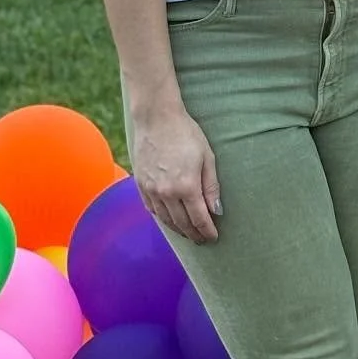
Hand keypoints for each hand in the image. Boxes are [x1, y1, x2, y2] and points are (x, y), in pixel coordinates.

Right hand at [130, 106, 221, 243]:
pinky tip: (170, 220)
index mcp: (186, 186)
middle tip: (202, 239)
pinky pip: (152, 209)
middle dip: (194, 234)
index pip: (199, 219)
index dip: (207, 231)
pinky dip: (163, 218)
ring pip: (166, 220)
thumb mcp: (207, 157)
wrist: (157, 119)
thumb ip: (211, 186)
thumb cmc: (186, 134)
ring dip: (178, 230)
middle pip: (182, 224)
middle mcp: (167, 193)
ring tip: (188, 233)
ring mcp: (151, 190)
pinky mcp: (141, 185)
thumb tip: (216, 210)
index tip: (213, 237)